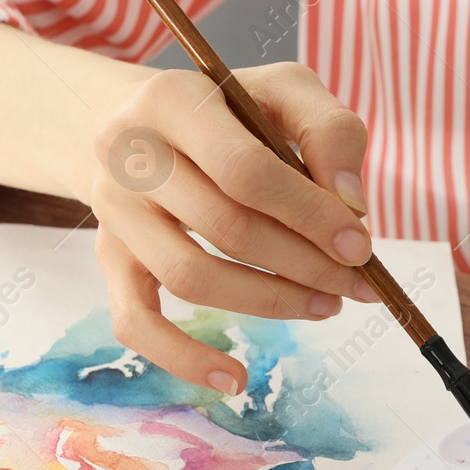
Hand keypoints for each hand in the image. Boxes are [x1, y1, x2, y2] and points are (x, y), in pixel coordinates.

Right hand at [88, 62, 376, 394]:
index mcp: (171, 101)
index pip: (245, 169)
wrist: (133, 121)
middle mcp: (129, 156)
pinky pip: (136, 324)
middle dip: (305, 264)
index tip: (361, 246)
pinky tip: (236, 378)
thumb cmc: (226, 109)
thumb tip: (352, 207)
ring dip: (268, 303)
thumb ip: (328, 130)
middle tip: (356, 284)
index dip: (309, 214)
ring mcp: (113, 213)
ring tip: (325, 306)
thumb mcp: (282, 91)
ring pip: (191, 277)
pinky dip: (185, 359)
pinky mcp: (108, 259)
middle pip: (225, 227)